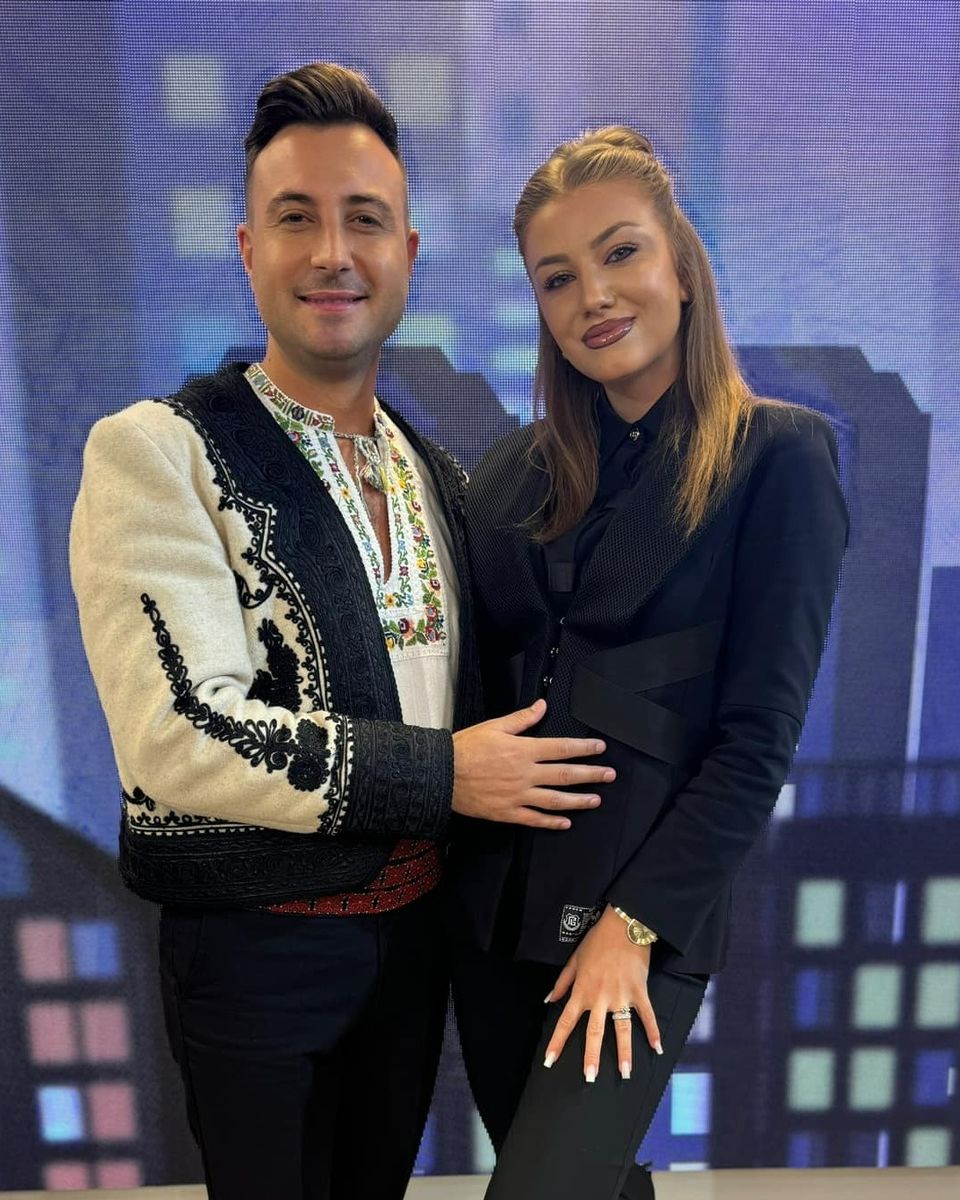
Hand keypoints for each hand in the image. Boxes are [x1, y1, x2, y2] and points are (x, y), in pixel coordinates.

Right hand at [452, 698, 614, 829]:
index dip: (584, 748)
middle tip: (609, 775)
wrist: (442, 773)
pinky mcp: (508, 812)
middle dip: (591, 775)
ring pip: (556, 799)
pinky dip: (552, 822)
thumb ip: (522, 719)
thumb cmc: (466, 748)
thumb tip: (542, 707)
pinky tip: (565, 823)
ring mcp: (518, 795)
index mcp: (523, 750)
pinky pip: (534, 819)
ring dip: (579, 800)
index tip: (600, 748)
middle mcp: (525, 774)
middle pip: (566, 775)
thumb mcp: (494, 726)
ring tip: (596, 800)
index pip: (562, 748)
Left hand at [543, 905, 661, 1080]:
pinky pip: (647, 1015)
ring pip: (621, 1029)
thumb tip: (548, 1000)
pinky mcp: (639, 991)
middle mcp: (600, 998)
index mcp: (582, 991)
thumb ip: (562, 983)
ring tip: (625, 1073)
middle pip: (594, 1032)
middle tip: (590, 1078)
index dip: (557, 1042)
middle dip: (591, 1057)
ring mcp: (621, 996)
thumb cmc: (596, 942)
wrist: (622, 925)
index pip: (566, 1021)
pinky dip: (653, 1032)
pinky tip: (657, 1049)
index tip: (549, 1061)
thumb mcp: (574, 960)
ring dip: (624, 1053)